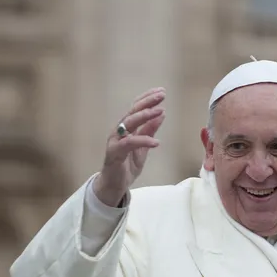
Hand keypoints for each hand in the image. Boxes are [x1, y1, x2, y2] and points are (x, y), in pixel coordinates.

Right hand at [94, 87, 165, 206]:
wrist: (114, 185)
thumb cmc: (126, 165)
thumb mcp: (143, 147)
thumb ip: (149, 131)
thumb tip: (161, 115)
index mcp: (126, 128)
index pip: (136, 108)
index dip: (148, 98)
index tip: (161, 91)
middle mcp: (119, 130)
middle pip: (133, 111)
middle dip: (148, 102)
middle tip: (162, 95)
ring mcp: (115, 140)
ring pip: (129, 123)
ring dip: (145, 116)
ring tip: (160, 111)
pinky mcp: (115, 152)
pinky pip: (129, 143)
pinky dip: (143, 141)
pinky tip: (156, 142)